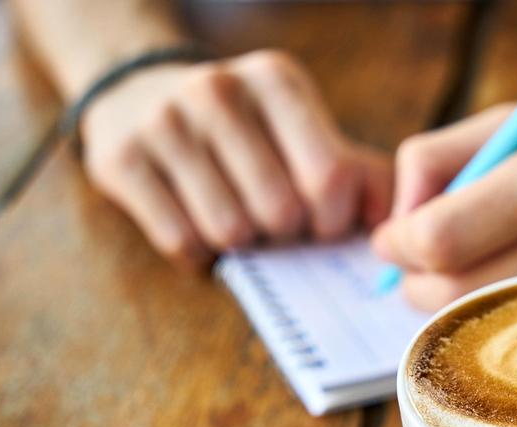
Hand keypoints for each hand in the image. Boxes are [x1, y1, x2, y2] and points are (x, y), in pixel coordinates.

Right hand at [82, 50, 391, 268]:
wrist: (140, 94)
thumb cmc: (249, 133)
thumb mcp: (305, 132)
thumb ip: (360, 175)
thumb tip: (397, 229)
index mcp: (277, 82)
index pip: (330, 178)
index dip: (333, 221)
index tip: (323, 223)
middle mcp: (219, 91)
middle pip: (281, 211)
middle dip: (287, 235)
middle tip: (276, 224)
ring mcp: (163, 122)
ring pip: (230, 232)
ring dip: (243, 245)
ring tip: (238, 218)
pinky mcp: (119, 159)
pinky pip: (181, 242)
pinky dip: (200, 254)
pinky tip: (198, 225)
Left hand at [372, 90, 516, 309]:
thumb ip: (444, 158)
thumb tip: (397, 220)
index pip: (443, 238)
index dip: (400, 243)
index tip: (395, 237)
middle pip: (456, 297)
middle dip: (416, 284)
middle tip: (418, 263)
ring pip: (489, 329)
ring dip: (455, 307)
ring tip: (468, 270)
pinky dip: (501, 322)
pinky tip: (510, 292)